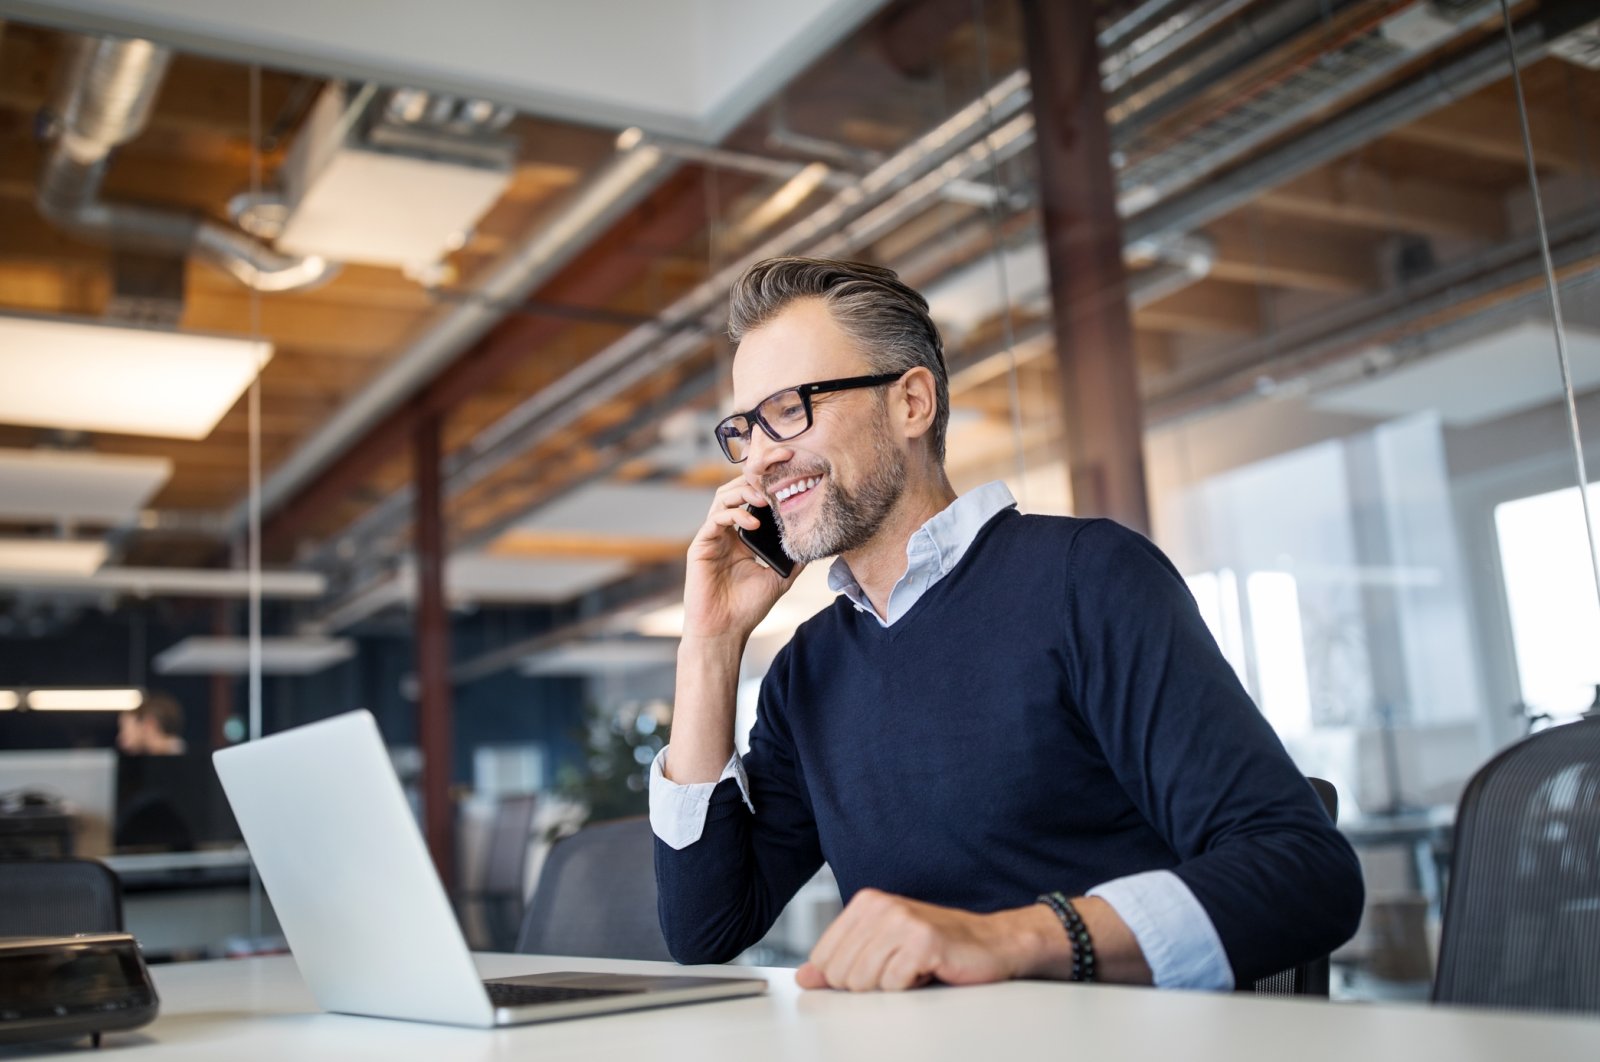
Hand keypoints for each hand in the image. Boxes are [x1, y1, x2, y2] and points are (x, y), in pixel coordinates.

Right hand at [681, 474, 802, 642]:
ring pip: (722, 499)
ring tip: (765, 499)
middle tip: (776, 481)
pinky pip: (714, 520)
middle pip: (735, 491)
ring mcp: (712, 538)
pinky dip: (734, 515)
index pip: (751, 501)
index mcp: (741, 538)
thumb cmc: (747, 608)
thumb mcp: (779, 578)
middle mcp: (725, 533)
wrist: (725, 631)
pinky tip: (754, 523)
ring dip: (744, 493)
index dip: (766, 488)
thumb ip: (793, 558)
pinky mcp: (700, 546)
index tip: (787, 481)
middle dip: (754, 481)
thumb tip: (815, 542)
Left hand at [795, 889, 1033, 991]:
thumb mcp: (881, 950)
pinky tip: (928, 970)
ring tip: (913, 968)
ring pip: (862, 981)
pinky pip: (893, 984)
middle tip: (898, 968)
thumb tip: (805, 977)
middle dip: (869, 984)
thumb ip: (840, 961)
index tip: (875, 967)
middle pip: (840, 973)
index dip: (845, 976)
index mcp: (865, 903)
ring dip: (890, 986)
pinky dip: (911, 987)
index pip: (822, 958)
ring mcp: (901, 921)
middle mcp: (880, 906)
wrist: (991, 943)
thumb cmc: (936, 946)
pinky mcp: (922, 941)